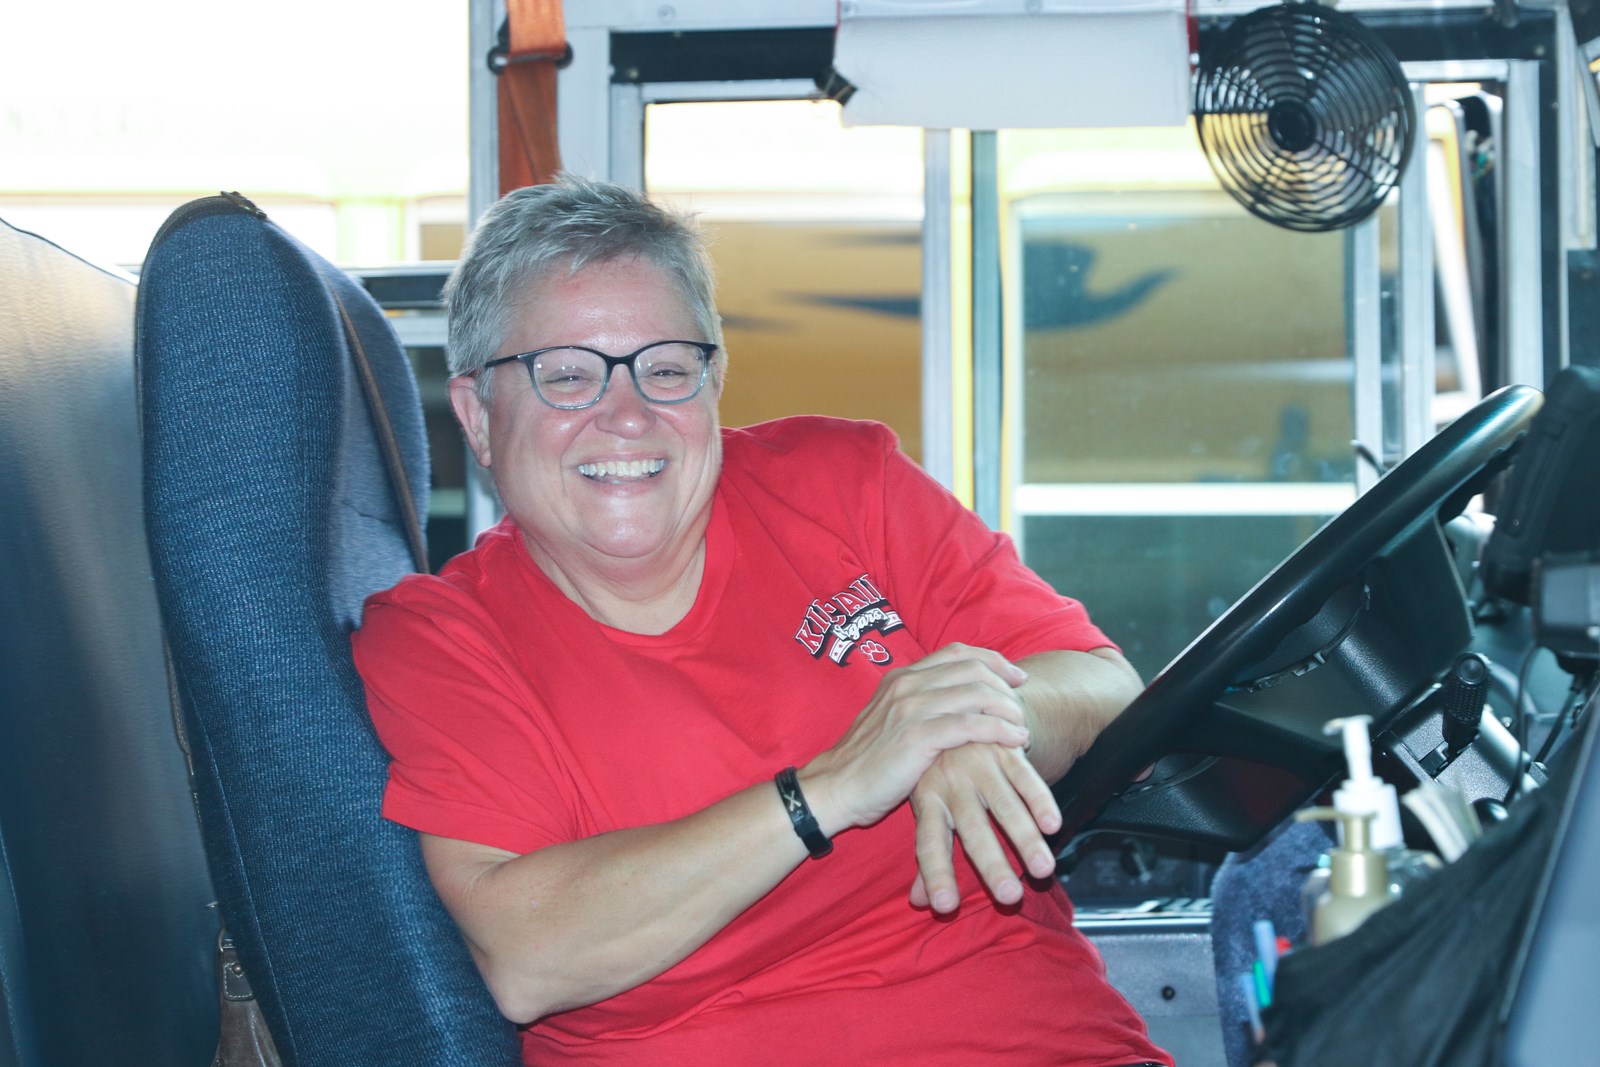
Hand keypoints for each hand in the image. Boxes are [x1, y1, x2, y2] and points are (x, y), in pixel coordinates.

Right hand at [801, 644, 1032, 834]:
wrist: (834, 788)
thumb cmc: (865, 762)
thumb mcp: (889, 721)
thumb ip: (917, 705)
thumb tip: (952, 701)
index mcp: (901, 678)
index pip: (958, 653)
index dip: (993, 661)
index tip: (1015, 678)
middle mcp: (907, 685)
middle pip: (972, 668)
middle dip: (1005, 684)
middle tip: (1022, 704)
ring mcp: (911, 709)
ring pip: (976, 693)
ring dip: (1008, 708)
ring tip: (1022, 725)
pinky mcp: (917, 737)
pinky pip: (971, 725)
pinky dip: (1000, 730)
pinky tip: (1015, 741)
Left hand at [907, 741, 1061, 913]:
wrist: (959, 710)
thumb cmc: (938, 771)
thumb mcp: (926, 805)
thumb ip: (927, 856)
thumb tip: (919, 901)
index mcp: (925, 799)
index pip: (928, 844)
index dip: (936, 874)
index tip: (945, 907)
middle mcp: (950, 783)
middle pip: (973, 830)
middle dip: (992, 865)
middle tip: (1010, 898)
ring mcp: (978, 764)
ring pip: (1005, 806)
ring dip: (1025, 839)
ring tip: (1043, 871)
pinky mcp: (1004, 749)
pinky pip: (1025, 777)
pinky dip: (1040, 800)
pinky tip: (1054, 826)